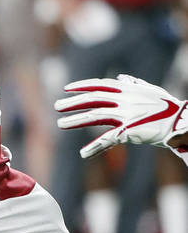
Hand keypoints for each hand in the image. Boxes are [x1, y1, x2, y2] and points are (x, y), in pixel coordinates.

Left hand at [54, 74, 187, 157]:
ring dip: (76, 120)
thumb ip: (135, 84)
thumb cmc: (169, 107)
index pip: (100, 85)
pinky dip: (95, 147)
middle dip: (73, 102)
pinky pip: (108, 140)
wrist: (183, 121)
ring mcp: (126, 115)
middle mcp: (125, 100)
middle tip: (56, 106)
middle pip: (92, 99)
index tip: (67, 88)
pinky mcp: (130, 131)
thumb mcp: (151, 91)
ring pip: (95, 116)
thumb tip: (122, 78)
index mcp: (128, 89)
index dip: (82, 86)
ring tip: (60, 124)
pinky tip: (83, 154)